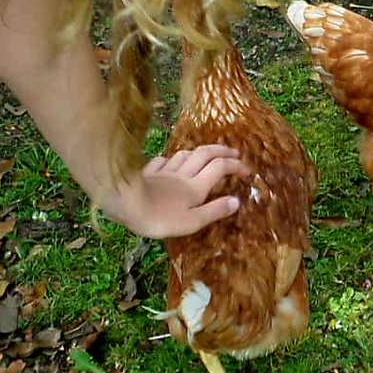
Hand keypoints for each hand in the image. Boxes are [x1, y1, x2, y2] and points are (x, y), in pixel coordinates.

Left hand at [108, 144, 247, 238]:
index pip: (220, 168)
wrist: (125, 204)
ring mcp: (164, 172)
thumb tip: (237, 201)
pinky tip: (169, 163)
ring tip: (205, 155)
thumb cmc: (160, 218)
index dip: (235, 166)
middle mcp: (183, 175)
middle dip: (222, 151)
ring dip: (198, 152)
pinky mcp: (147, 173)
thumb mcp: (192, 221)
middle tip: (234, 153)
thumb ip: (214, 211)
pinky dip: (170, 160)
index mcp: (196, 187)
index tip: (247, 170)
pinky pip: (162, 162)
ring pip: (185, 155)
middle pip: (205, 154)